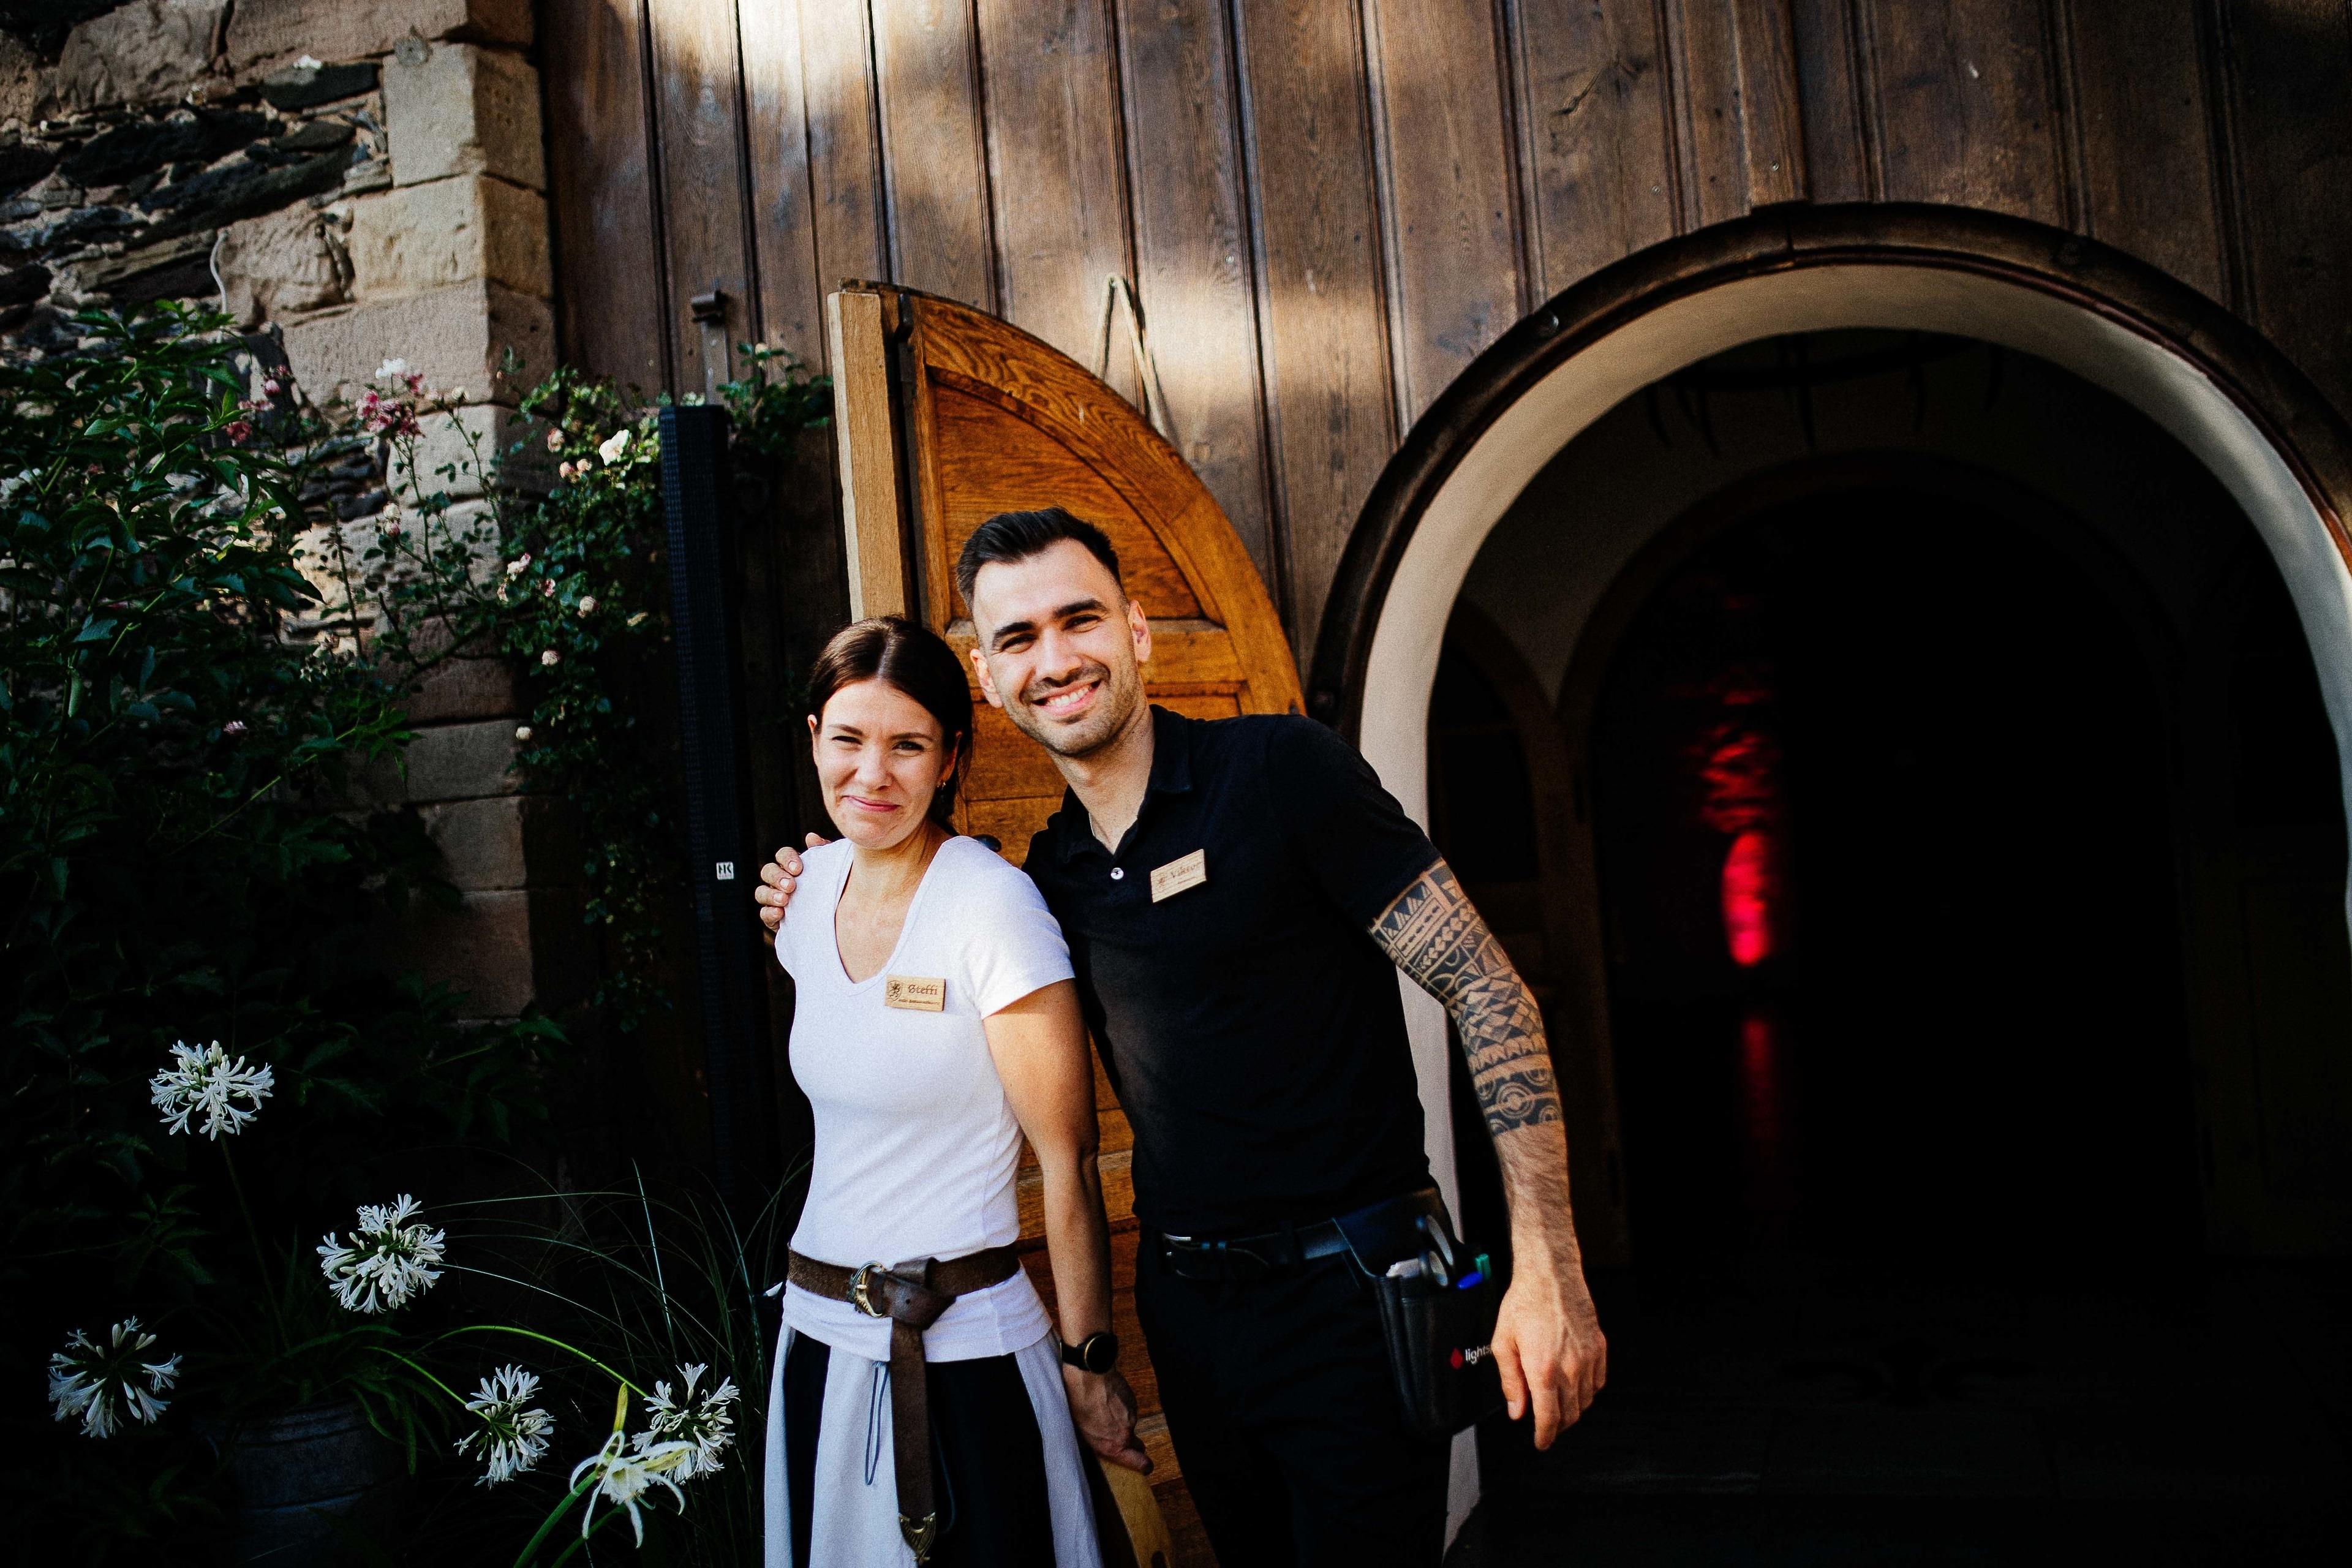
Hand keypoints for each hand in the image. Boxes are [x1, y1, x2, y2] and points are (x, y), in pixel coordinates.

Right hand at [754, 833, 827, 931]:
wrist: (838, 918)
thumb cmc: (834, 890)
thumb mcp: (834, 870)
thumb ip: (823, 852)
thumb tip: (811, 837)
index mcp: (793, 867)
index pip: (782, 855)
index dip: (787, 859)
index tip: (798, 869)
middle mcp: (780, 881)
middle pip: (768, 871)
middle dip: (777, 876)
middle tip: (791, 886)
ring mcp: (775, 899)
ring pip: (761, 892)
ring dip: (770, 895)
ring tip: (784, 900)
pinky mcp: (774, 918)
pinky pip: (764, 914)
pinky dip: (769, 913)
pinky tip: (779, 913)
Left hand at [1063, 1365, 1149, 1473]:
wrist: (1089, 1376)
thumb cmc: (1079, 1403)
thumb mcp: (1079, 1431)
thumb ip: (1093, 1443)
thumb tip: (1092, 1445)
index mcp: (1113, 1445)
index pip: (1141, 1463)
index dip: (1143, 1466)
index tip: (1144, 1467)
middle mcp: (1126, 1433)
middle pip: (1138, 1445)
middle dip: (1131, 1445)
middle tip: (1115, 1437)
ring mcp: (1132, 1415)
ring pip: (1130, 1424)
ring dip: (1121, 1422)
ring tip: (1103, 1411)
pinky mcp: (1132, 1400)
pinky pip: (1129, 1409)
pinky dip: (1121, 1408)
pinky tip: (1107, 1399)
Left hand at [1489, 1247, 1605, 1448]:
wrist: (1551, 1275)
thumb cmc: (1525, 1302)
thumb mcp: (1503, 1342)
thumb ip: (1510, 1381)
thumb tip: (1516, 1409)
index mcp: (1543, 1370)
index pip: (1549, 1418)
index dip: (1545, 1436)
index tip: (1541, 1442)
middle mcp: (1570, 1368)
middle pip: (1569, 1414)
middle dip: (1557, 1426)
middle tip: (1546, 1425)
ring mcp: (1588, 1359)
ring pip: (1585, 1401)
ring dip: (1572, 1410)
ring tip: (1558, 1404)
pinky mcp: (1599, 1348)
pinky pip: (1598, 1382)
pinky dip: (1587, 1391)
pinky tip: (1575, 1386)